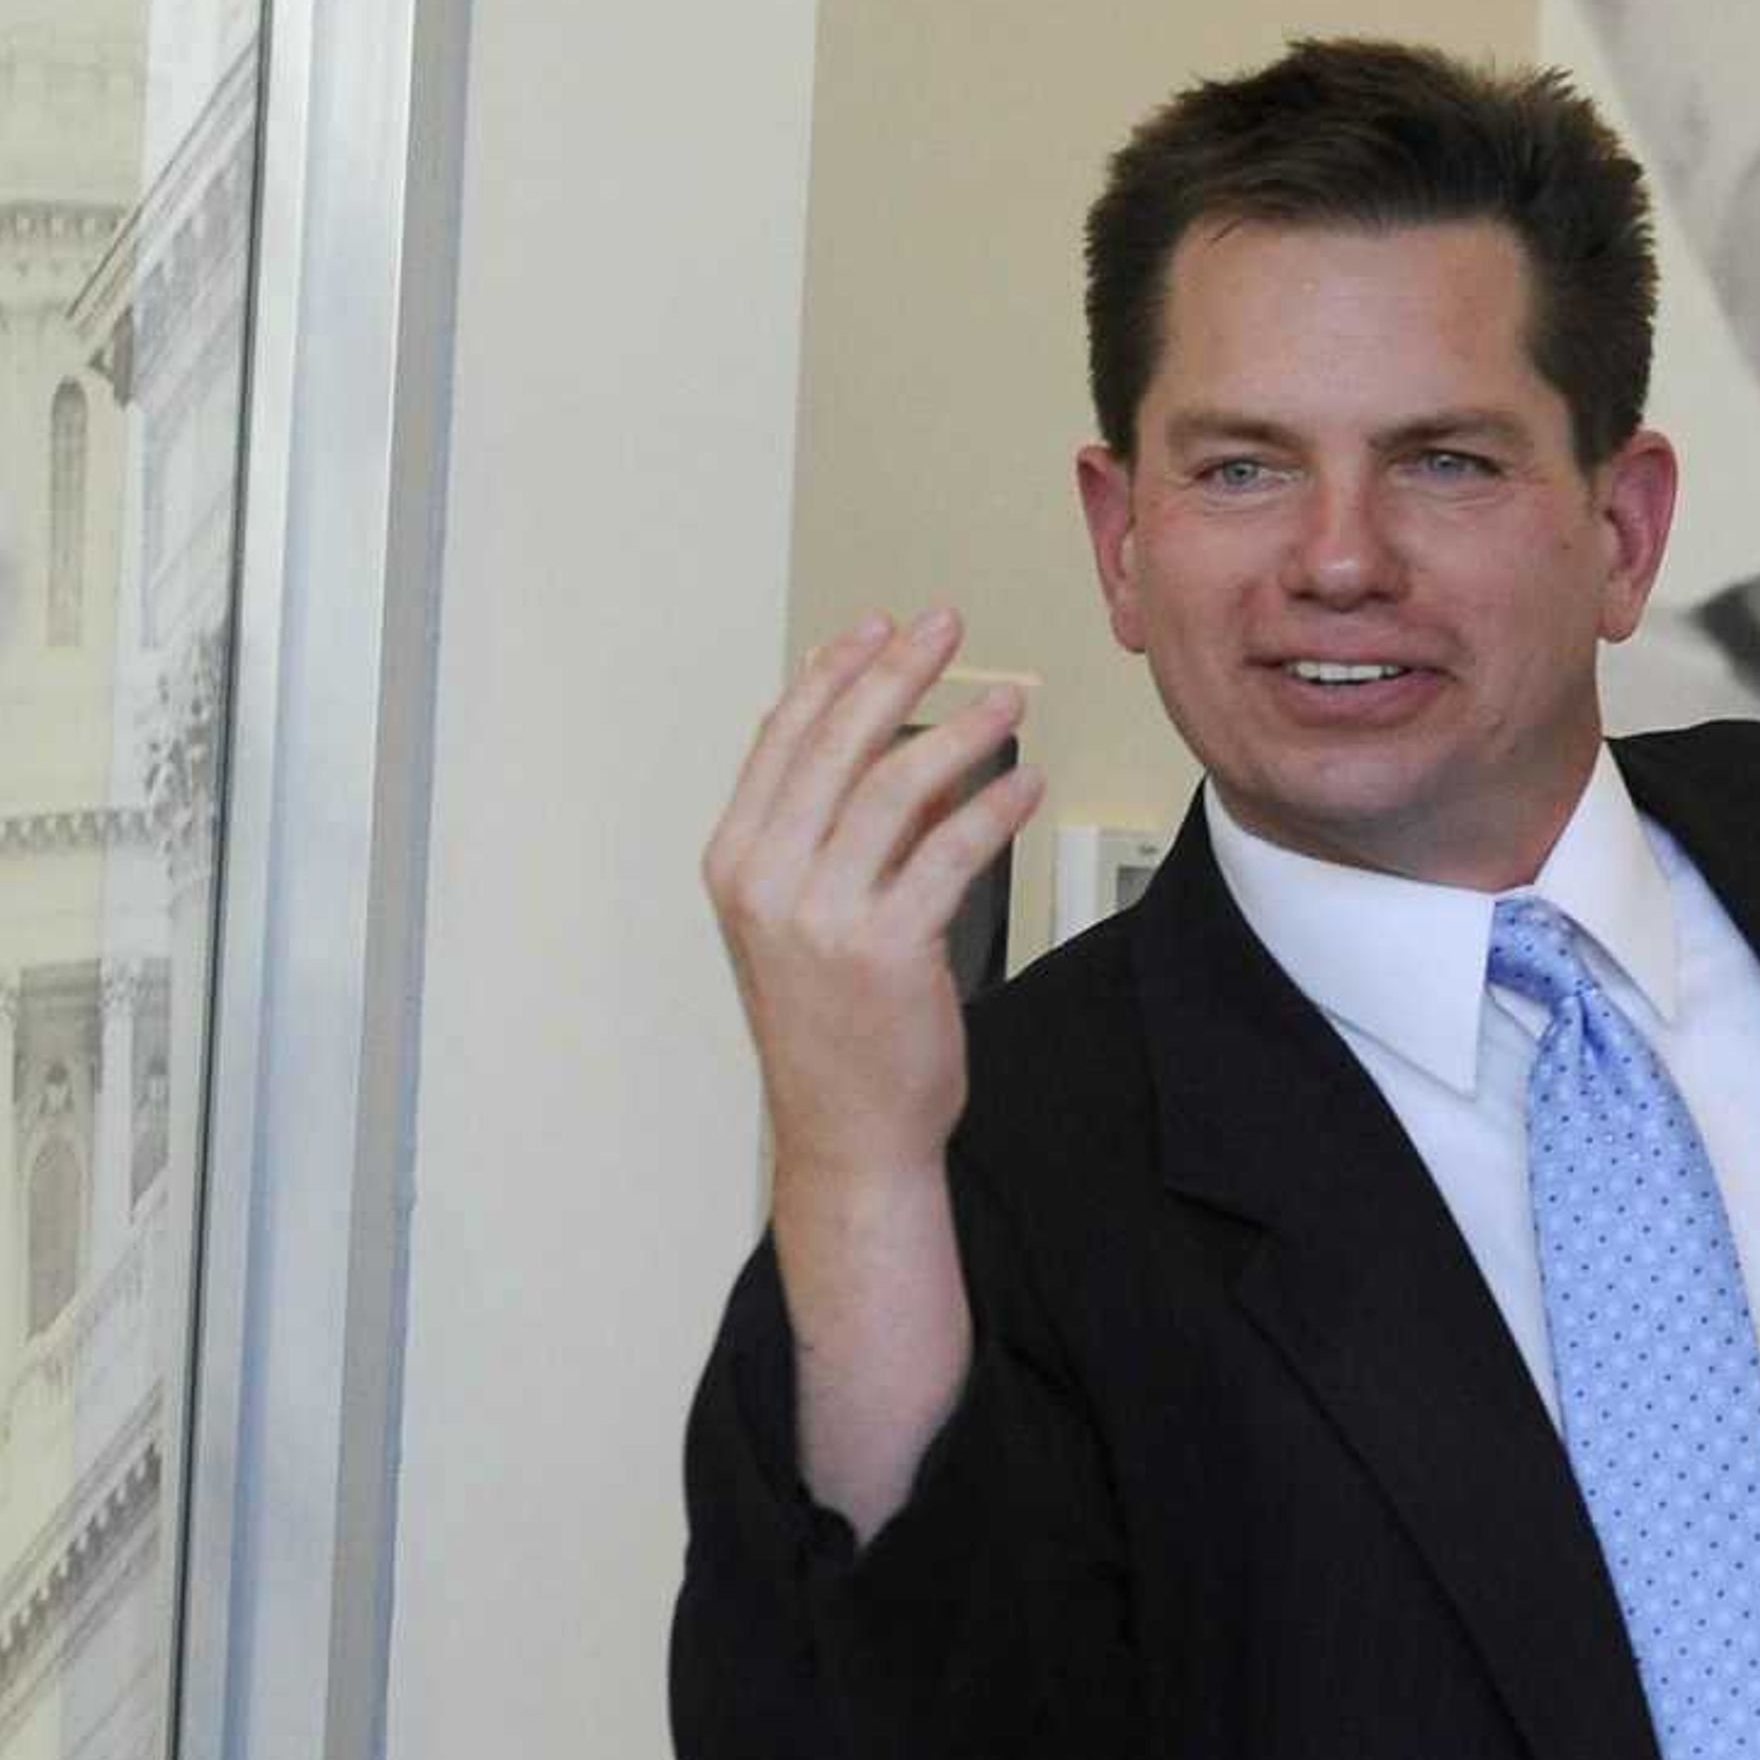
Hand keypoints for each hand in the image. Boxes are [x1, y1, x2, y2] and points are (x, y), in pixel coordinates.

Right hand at [703, 609, 1043, 1535]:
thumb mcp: (793, 916)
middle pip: (838, 744)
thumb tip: (853, 731)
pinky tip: (1024, 786)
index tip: (877, 626)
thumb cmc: (830, 1025)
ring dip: (961, 731)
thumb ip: (811, 830)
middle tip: (947, 626)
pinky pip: (950, 853)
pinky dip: (993, 808)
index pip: (782, 739)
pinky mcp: (885, 949)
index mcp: (735, 862)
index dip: (833, 673)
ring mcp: (821, 916)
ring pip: (895, 787)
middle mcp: (765, 881)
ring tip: (1009, 702)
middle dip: (898, 672)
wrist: (846, 1134)